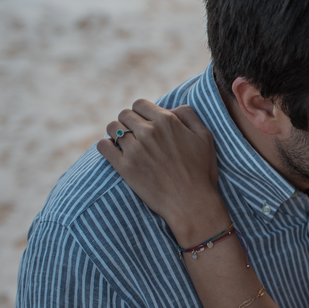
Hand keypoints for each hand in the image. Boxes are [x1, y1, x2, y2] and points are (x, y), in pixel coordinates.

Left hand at [96, 101, 227, 243]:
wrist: (192, 204)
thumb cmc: (201, 172)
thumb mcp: (205, 137)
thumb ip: (189, 115)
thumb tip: (171, 108)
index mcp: (166, 121)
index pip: (140, 104)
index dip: (142, 112)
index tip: (145, 122)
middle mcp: (148, 132)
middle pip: (124, 114)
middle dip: (129, 122)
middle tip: (136, 134)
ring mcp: (134, 149)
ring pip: (112, 128)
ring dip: (116, 133)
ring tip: (124, 143)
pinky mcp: (124, 167)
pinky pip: (103, 146)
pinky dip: (106, 146)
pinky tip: (114, 152)